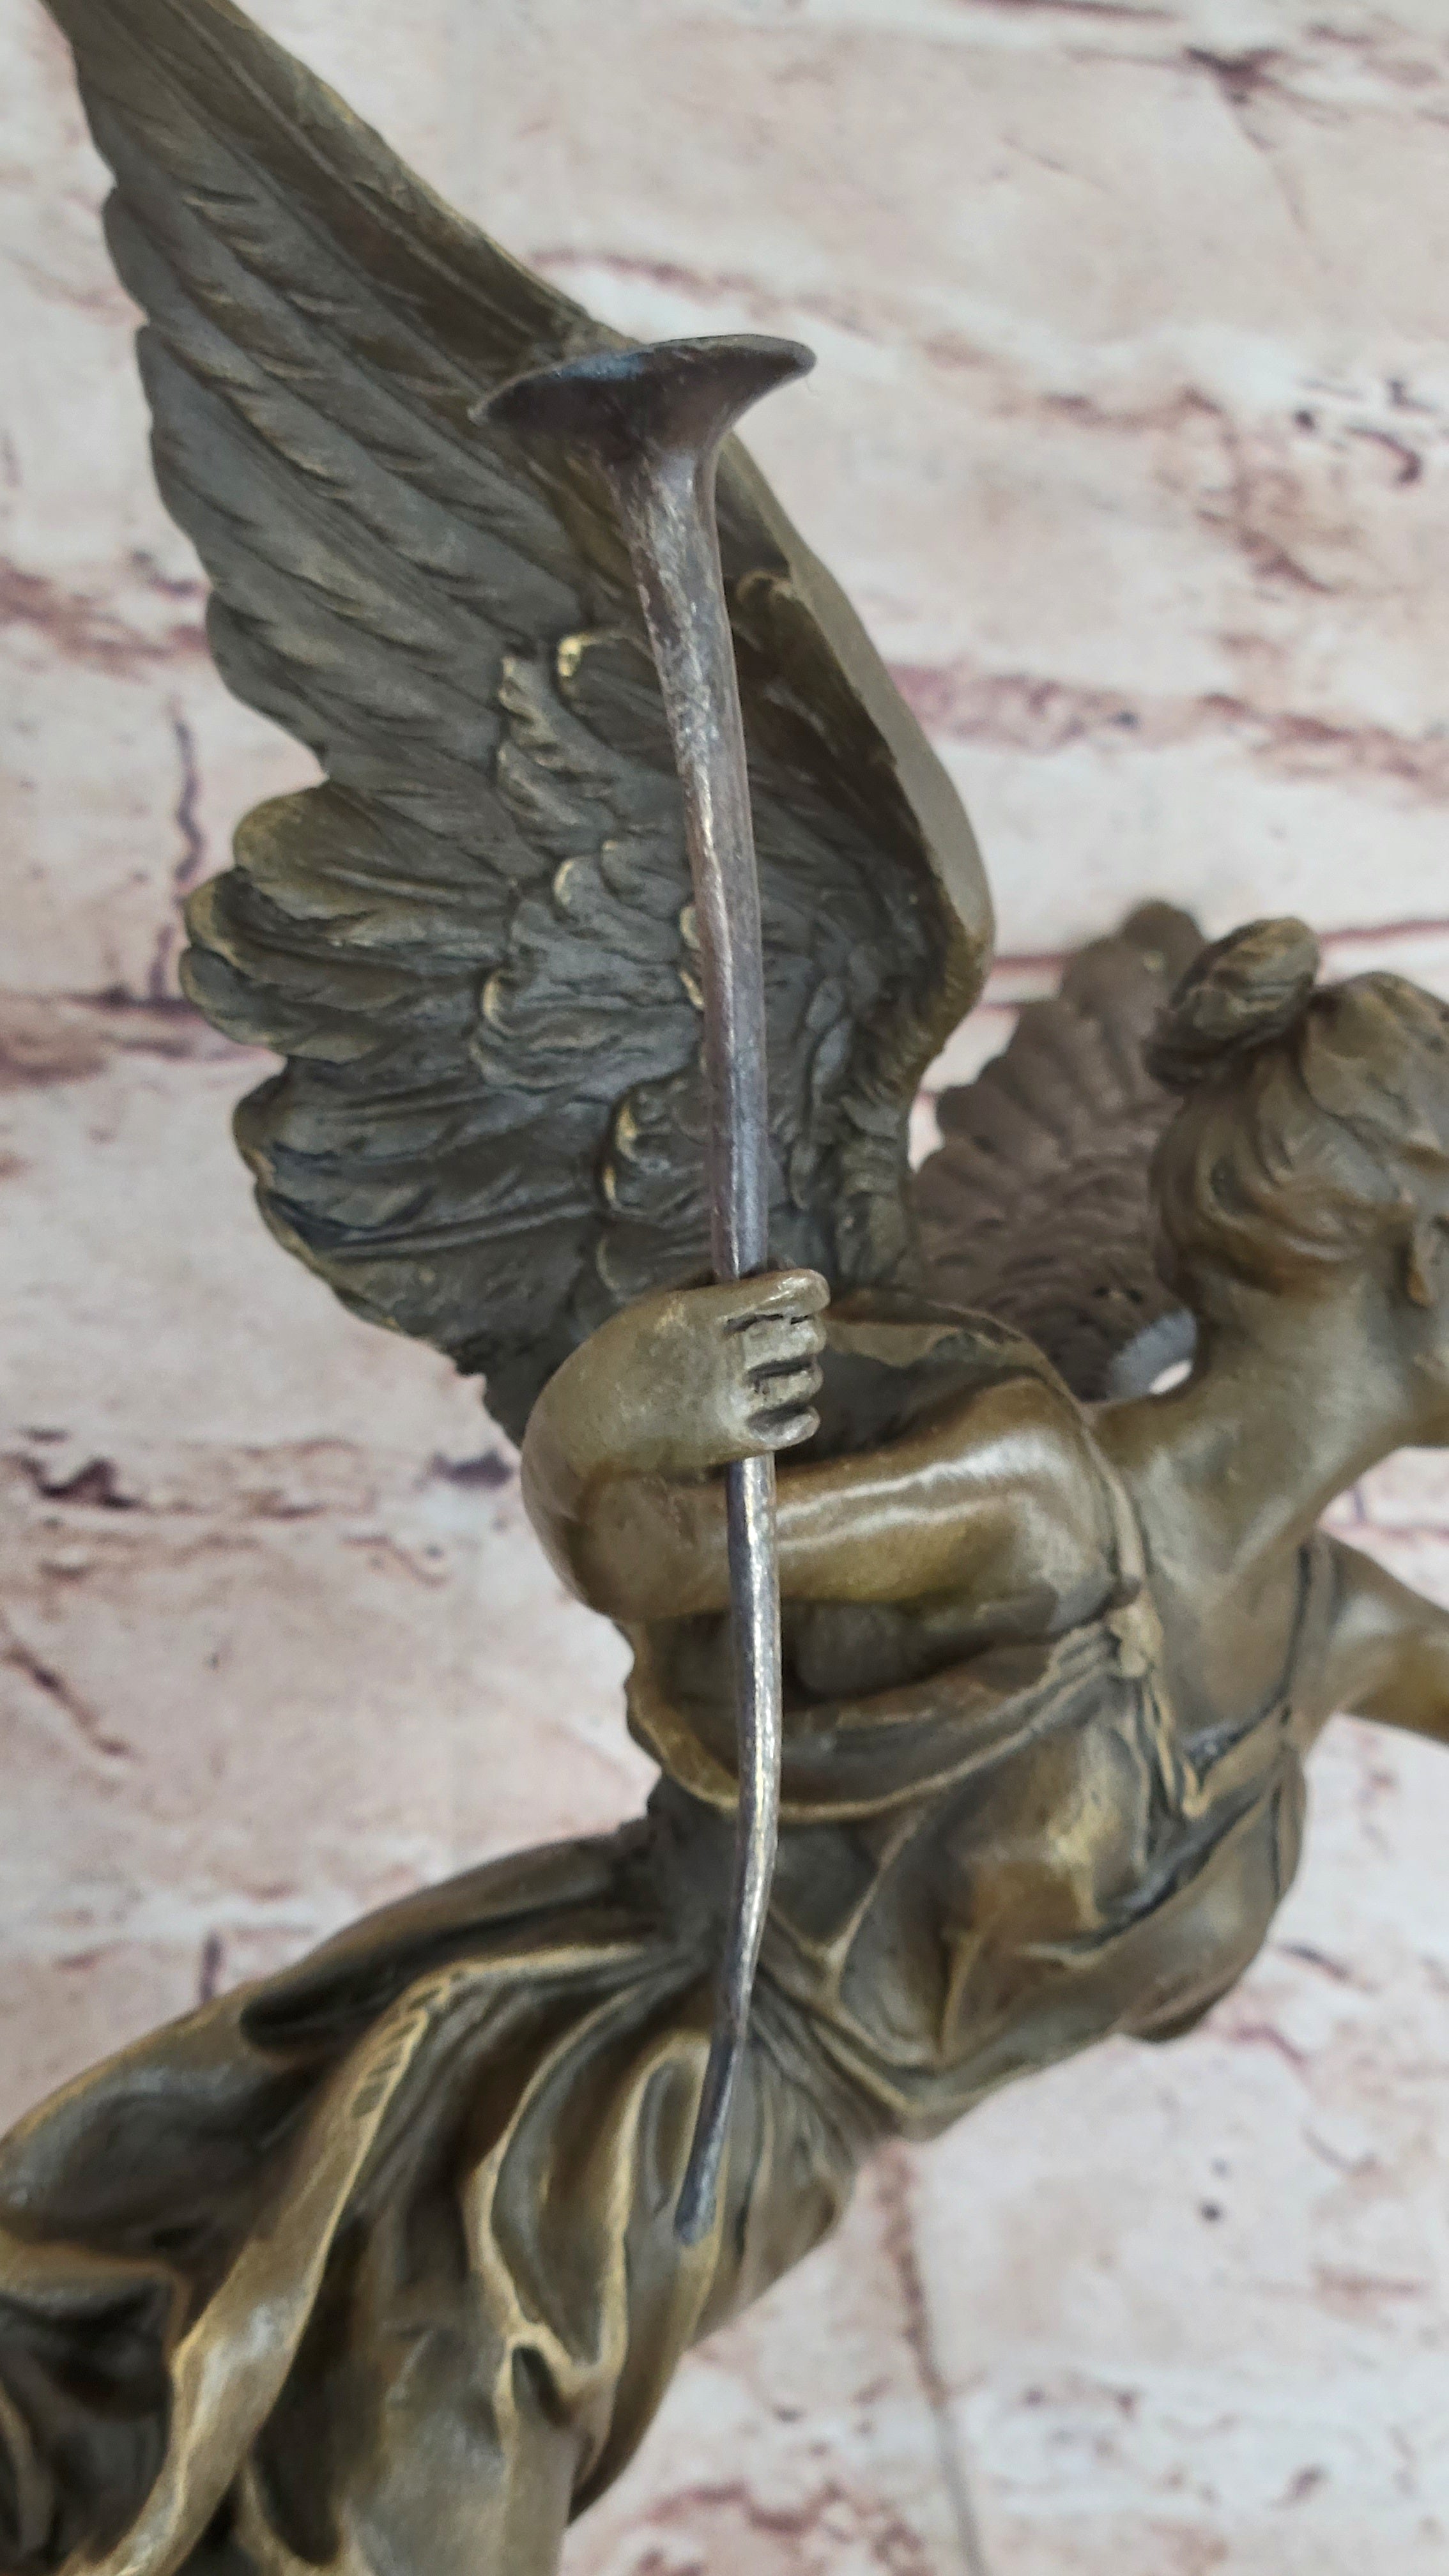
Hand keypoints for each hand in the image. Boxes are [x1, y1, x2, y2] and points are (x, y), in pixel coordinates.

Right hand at [570, 1269, 829, 1480]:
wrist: (588, 1426)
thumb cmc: (619, 1356)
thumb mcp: (656, 1305)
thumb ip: (712, 1285)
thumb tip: (769, 1267)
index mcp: (702, 1314)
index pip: (789, 1292)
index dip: (810, 1287)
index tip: (808, 1289)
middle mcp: (724, 1357)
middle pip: (807, 1333)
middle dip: (805, 1326)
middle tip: (787, 1331)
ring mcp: (733, 1403)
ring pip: (808, 1377)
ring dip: (801, 1369)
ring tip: (777, 1370)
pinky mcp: (737, 1443)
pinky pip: (800, 1423)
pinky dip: (800, 1412)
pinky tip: (783, 1403)